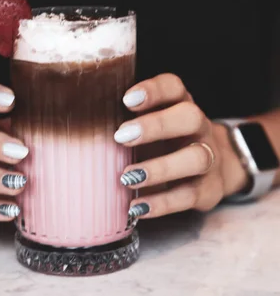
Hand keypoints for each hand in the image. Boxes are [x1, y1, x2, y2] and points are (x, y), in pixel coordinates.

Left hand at [116, 74, 249, 218]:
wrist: (214, 169)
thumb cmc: (166, 143)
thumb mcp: (151, 126)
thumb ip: (125, 121)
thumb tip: (80, 125)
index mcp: (181, 105)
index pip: (174, 88)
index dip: (153, 90)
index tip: (126, 100)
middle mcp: (199, 128)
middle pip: (190, 117)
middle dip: (157, 126)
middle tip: (121, 136)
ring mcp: (209, 158)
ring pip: (195, 158)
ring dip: (160, 168)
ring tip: (127, 178)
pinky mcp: (208, 190)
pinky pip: (189, 195)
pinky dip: (162, 203)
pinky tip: (137, 207)